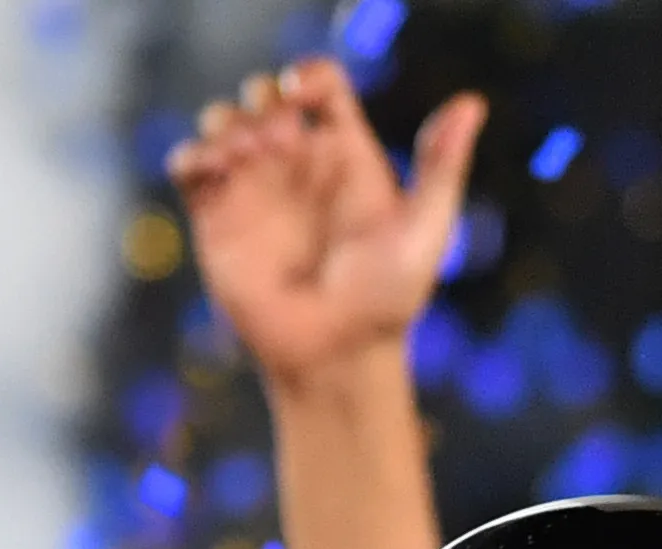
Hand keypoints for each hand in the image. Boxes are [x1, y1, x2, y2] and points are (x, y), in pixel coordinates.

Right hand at [169, 61, 483, 390]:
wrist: (335, 360)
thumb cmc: (386, 303)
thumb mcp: (424, 230)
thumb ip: (443, 166)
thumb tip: (472, 103)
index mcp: (344, 156)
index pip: (320, 85)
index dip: (306, 75)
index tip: (301, 96)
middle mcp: (297, 167)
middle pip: (266, 96)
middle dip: (261, 99)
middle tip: (272, 142)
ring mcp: (255, 191)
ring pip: (223, 122)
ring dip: (223, 122)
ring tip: (240, 157)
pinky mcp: (218, 222)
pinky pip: (190, 168)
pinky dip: (189, 155)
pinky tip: (208, 169)